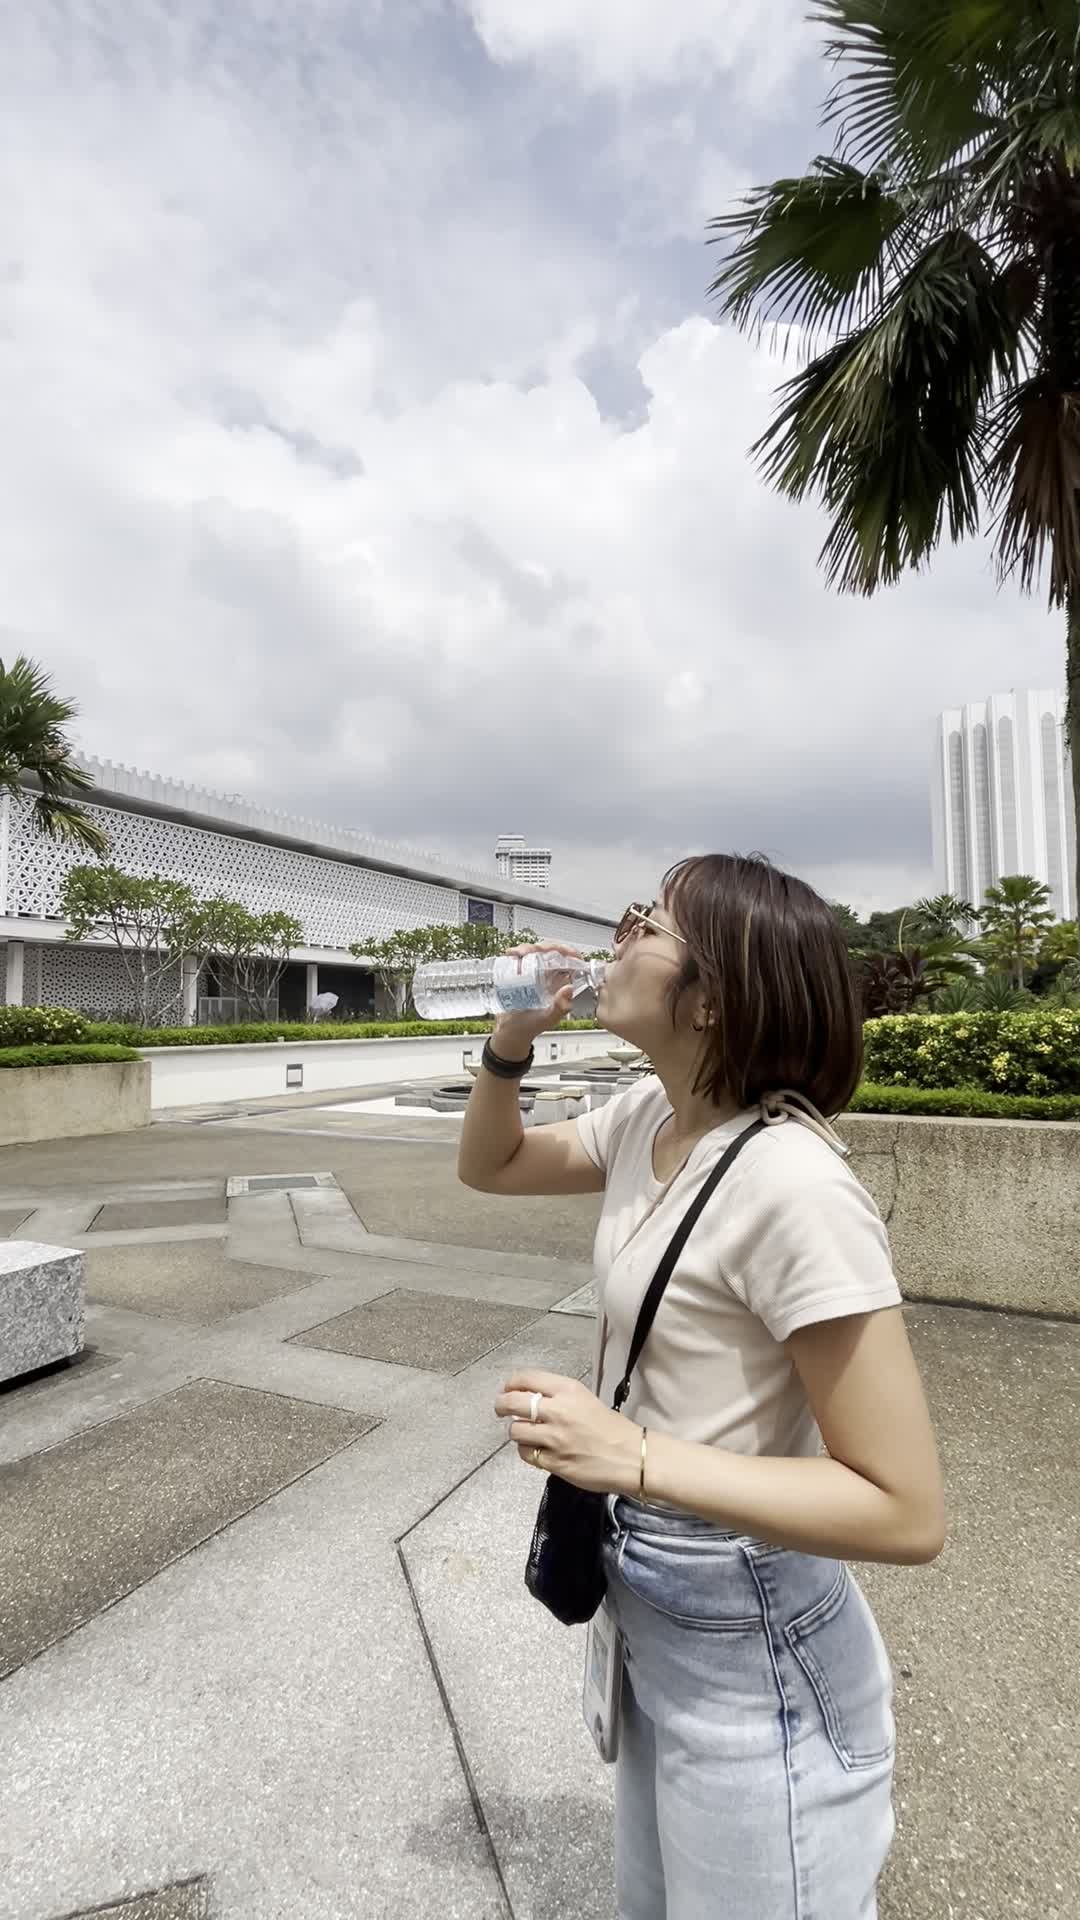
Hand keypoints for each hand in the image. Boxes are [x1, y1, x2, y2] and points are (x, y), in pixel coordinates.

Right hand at [493, 941, 580, 1054]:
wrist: (510, 1032)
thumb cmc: (532, 1026)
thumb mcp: (548, 1018)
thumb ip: (560, 1007)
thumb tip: (569, 988)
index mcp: (561, 984)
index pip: (570, 961)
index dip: (567, 951)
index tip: (560, 949)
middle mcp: (549, 976)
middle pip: (551, 952)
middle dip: (543, 947)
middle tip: (534, 951)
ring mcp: (533, 973)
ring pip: (535, 952)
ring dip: (527, 948)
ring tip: (519, 954)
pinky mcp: (518, 973)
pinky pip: (519, 957)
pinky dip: (515, 952)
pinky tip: (511, 954)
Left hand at [495, 1369, 640, 1495]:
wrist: (632, 1457)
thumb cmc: (612, 1428)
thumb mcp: (585, 1399)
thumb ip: (558, 1397)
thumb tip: (530, 1397)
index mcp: (568, 1390)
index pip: (526, 1378)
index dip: (511, 1383)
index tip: (507, 1389)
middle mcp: (558, 1411)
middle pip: (512, 1402)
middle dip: (501, 1405)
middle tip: (501, 1408)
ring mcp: (554, 1438)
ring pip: (515, 1430)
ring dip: (517, 1431)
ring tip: (526, 1432)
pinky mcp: (553, 1462)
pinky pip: (526, 1454)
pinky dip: (527, 1451)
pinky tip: (536, 1450)